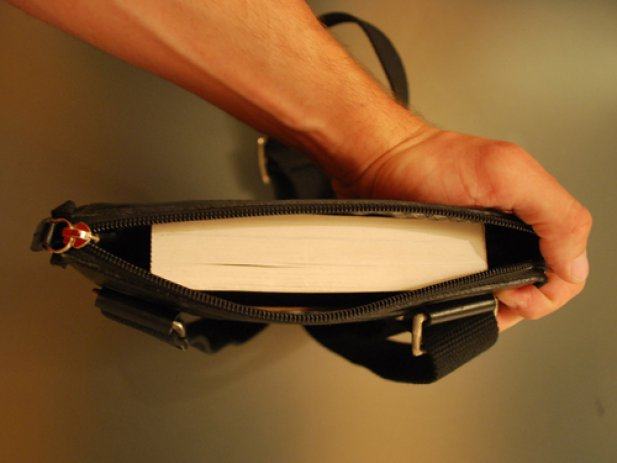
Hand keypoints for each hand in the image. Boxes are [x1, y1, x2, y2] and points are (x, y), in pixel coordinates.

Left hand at [333, 126, 591, 330]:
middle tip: (493, 296)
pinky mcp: (454, 258)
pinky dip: (467, 300)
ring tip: (473, 299)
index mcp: (534, 212)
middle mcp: (512, 231)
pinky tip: (457, 295)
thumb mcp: (505, 174)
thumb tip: (574, 266)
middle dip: (519, 303)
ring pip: (503, 294)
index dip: (546, 292)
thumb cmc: (429, 161)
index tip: (513, 292)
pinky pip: (471, 291)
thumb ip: (555, 214)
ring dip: (493, 305)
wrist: (379, 164)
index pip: (566, 271)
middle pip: (537, 288)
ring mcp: (483, 246)